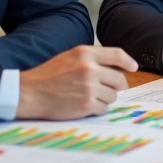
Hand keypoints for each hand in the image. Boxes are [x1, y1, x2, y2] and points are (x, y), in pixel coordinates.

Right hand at [17, 45, 137, 119]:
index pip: (117, 54)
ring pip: (113, 95)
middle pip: (119, 79)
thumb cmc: (48, 76)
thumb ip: (91, 59)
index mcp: (85, 53)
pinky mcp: (86, 105)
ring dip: (104, 98)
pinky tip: (82, 105)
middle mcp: (89, 69)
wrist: (29, 93)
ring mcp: (89, 87)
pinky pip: (104, 108)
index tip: (133, 67)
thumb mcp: (69, 57)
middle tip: (102, 88)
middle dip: (114, 85)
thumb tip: (117, 66)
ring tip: (86, 96)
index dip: (128, 62)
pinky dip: (96, 109)